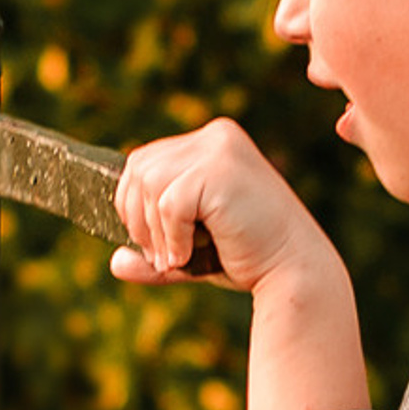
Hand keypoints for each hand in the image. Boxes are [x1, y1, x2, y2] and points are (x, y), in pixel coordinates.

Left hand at [114, 118, 325, 293]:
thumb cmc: (249, 259)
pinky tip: (189, 256)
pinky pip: (169, 202)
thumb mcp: (192, 250)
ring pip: (149, 183)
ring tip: (175, 260)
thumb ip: (155, 251)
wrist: (294, 273)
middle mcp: (216, 136)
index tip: (152, 246)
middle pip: (140, 167)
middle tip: (159, 257)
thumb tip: (114, 263)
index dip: (133, 204)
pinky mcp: (221, 170)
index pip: (146, 160)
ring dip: (153, 231)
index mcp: (212, 142)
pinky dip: (171, 237)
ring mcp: (220, 148)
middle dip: (137, 218)